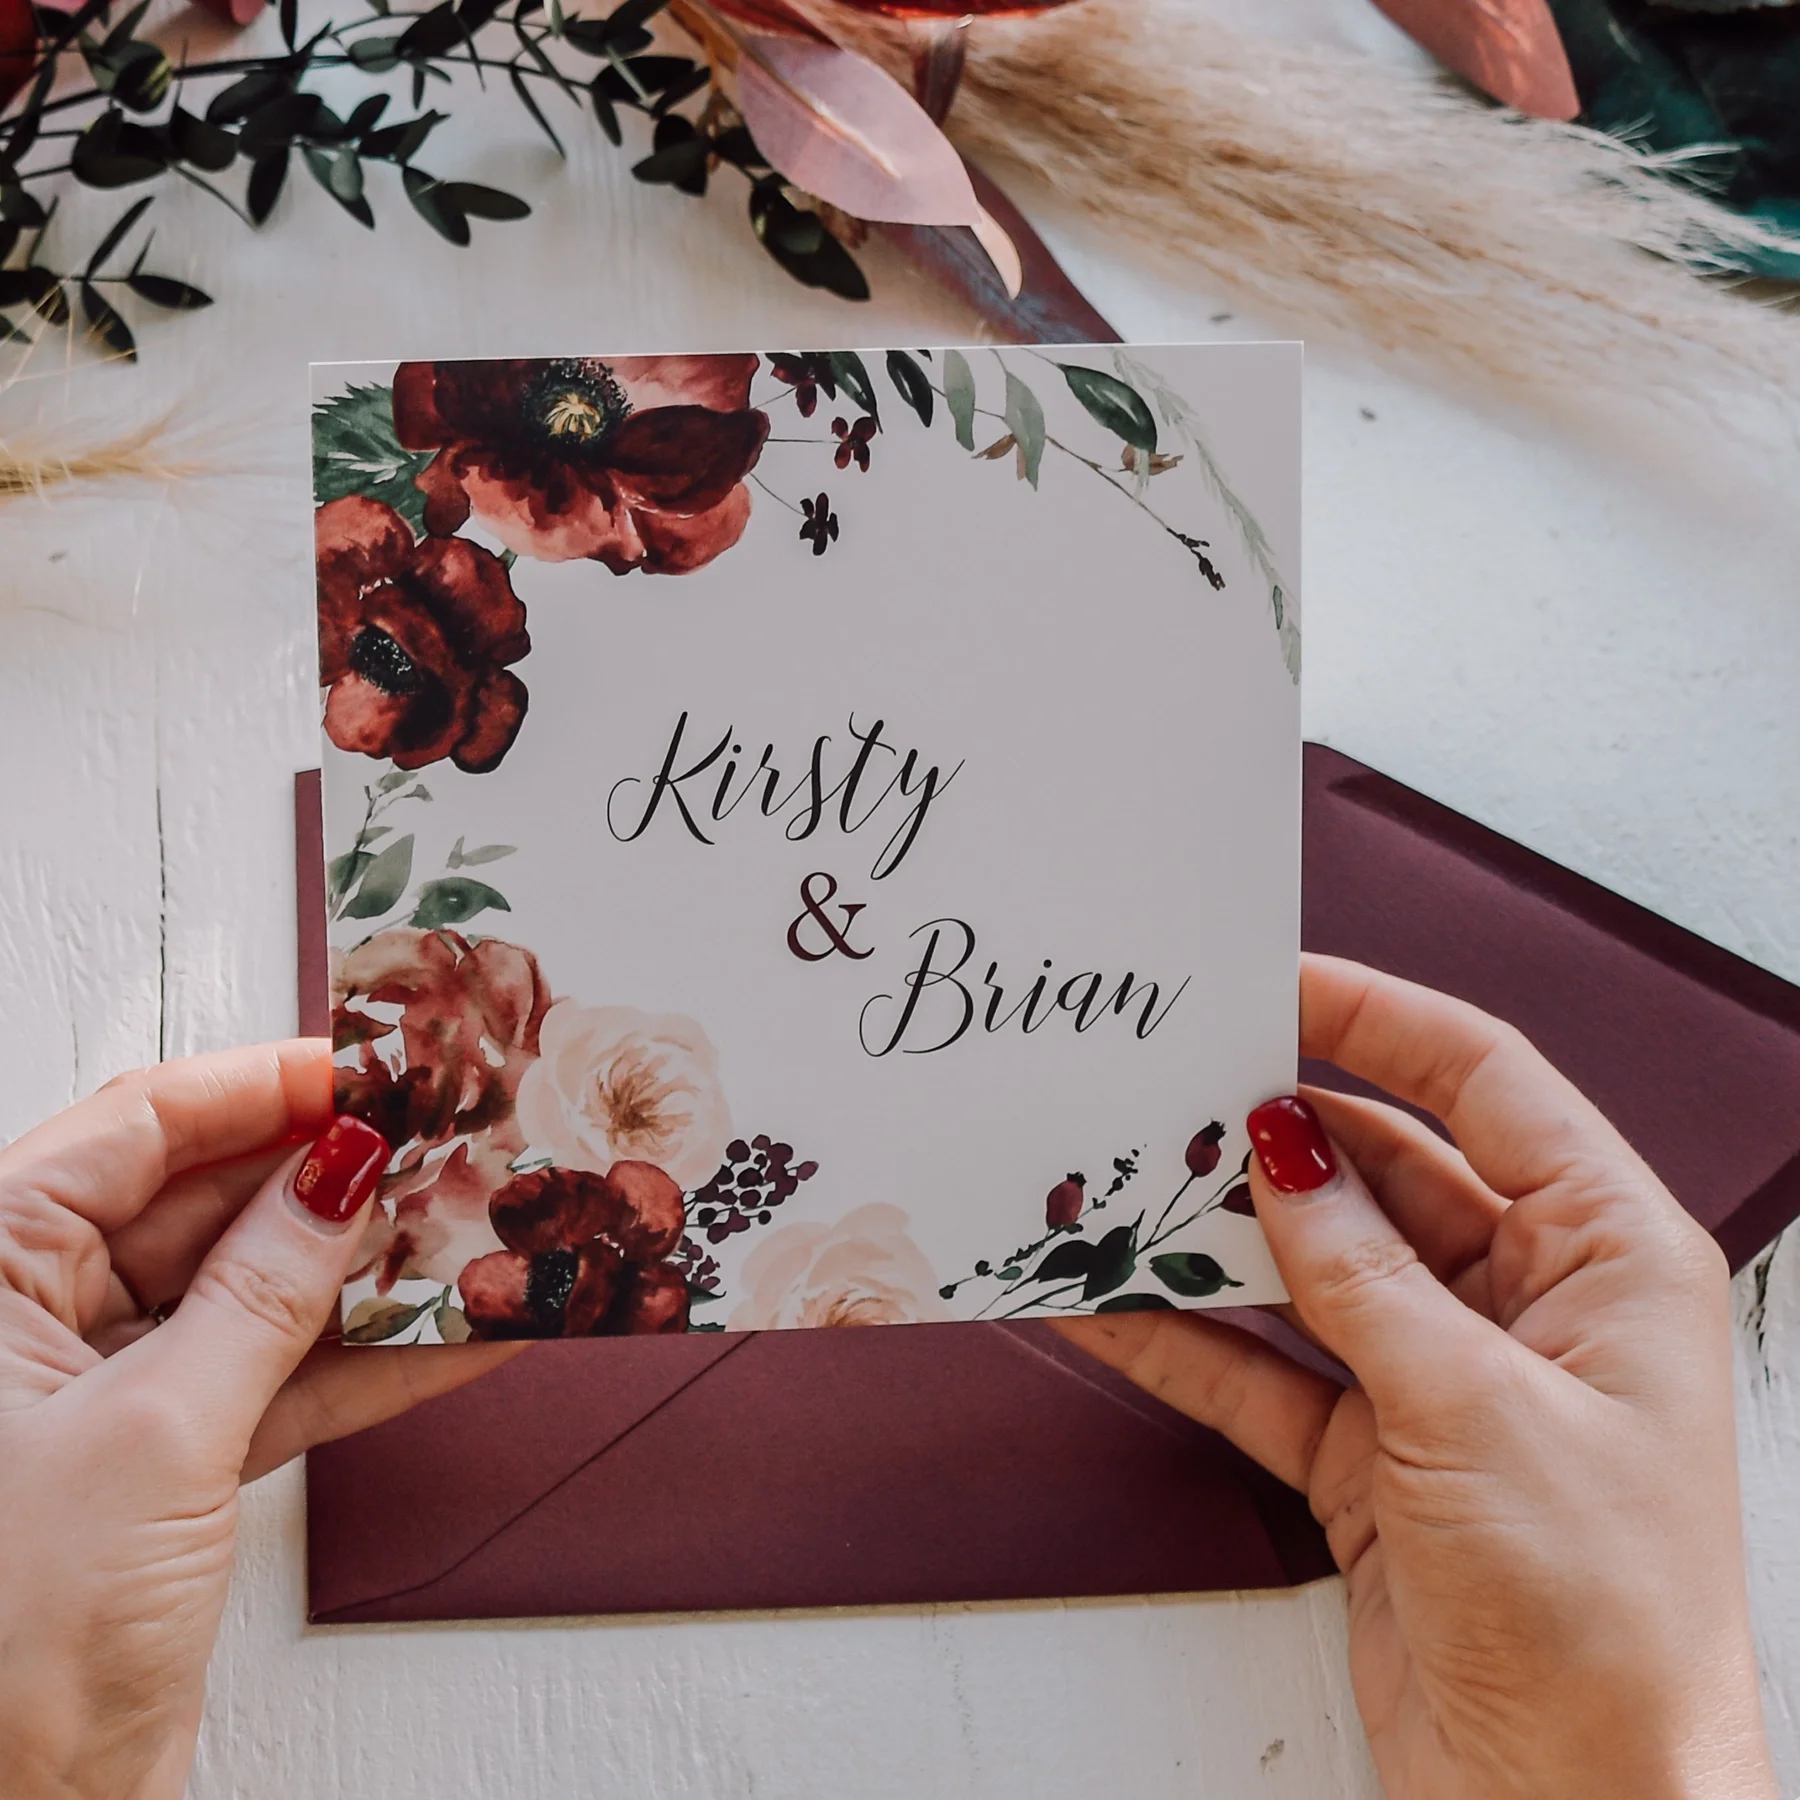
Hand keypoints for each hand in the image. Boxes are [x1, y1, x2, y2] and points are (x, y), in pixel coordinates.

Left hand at [0, 1041, 521, 1799]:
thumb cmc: (8, 1637)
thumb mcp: (157, 1433)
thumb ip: (263, 1290)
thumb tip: (341, 1173)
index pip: (129, 1132)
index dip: (254, 1089)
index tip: (364, 1070)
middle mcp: (33, 1319)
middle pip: (205, 1202)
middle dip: (331, 1178)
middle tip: (446, 1144)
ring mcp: (109, 1391)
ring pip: (257, 1289)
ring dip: (367, 1268)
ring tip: (476, 1224)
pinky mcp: (170, 1460)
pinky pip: (281, 1377)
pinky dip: (367, 1360)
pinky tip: (460, 1329)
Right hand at [1057, 955, 1777, 1799]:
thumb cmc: (1601, 1619)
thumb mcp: (1475, 1408)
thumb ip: (1364, 1272)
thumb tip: (1283, 1151)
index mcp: (1608, 1257)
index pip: (1485, 1083)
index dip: (1378, 1018)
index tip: (1276, 979)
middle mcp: (1530, 1301)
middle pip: (1384, 1168)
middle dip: (1277, 1131)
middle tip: (1173, 1088)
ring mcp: (1444, 1378)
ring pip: (1314, 1266)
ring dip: (1221, 1234)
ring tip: (1126, 1183)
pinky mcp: (1376, 1457)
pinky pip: (1267, 1367)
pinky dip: (1191, 1340)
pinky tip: (1115, 1307)